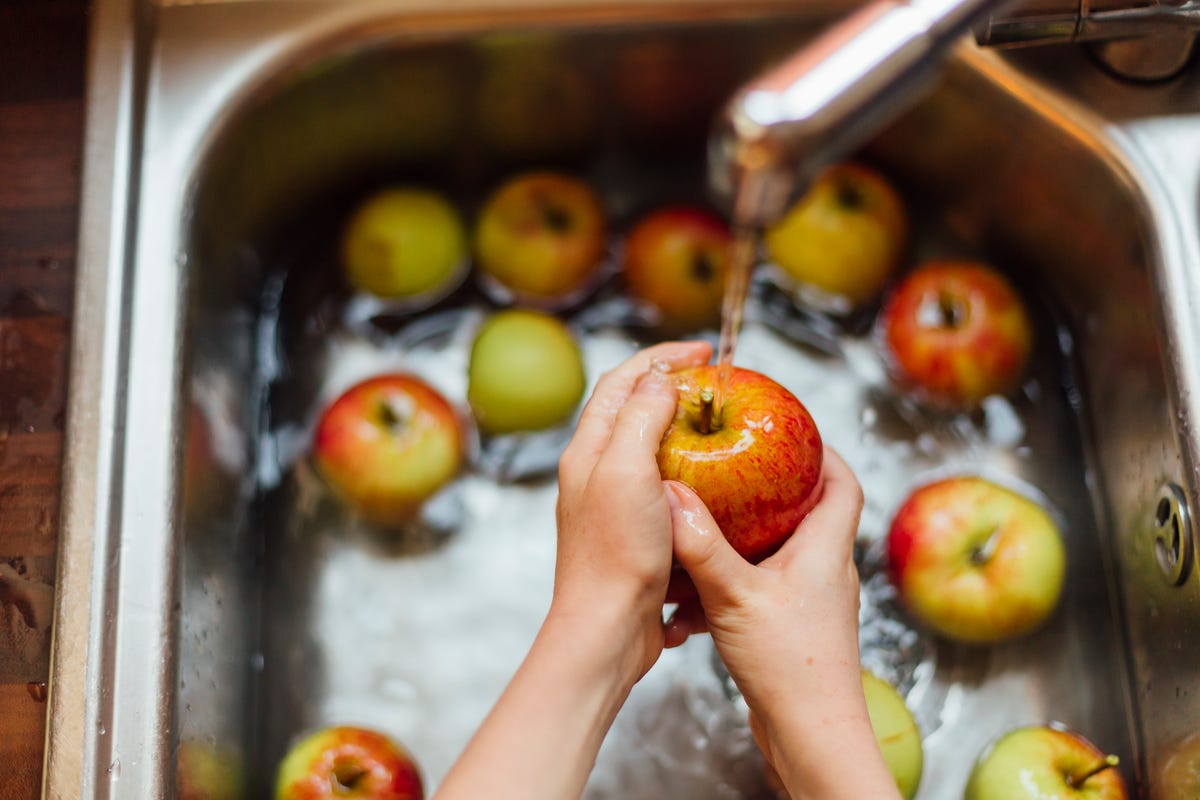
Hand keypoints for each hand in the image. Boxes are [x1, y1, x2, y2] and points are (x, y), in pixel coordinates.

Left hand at [552, 339, 711, 685]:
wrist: (606, 630)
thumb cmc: (615, 553)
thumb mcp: (627, 471)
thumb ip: (641, 418)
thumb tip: (660, 379)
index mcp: (589, 450)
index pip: (621, 382)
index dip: (661, 358)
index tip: (702, 352)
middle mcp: (597, 473)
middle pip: (633, 411)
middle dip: (672, 387)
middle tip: (714, 382)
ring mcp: (615, 505)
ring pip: (650, 450)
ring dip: (683, 431)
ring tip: (720, 426)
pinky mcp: (636, 535)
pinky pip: (665, 490)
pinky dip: (692, 476)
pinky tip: (718, 485)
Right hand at [664, 449, 899, 799]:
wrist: (811, 735)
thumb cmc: (792, 667)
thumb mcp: (736, 596)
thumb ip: (703, 546)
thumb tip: (673, 496)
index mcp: (826, 550)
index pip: (843, 483)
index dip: (823, 452)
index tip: (791, 430)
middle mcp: (826, 571)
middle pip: (810, 512)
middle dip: (774, 488)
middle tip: (736, 469)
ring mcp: (812, 602)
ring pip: (782, 551)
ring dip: (748, 537)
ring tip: (710, 522)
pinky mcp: (794, 629)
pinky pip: (764, 587)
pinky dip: (734, 580)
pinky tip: (698, 592)